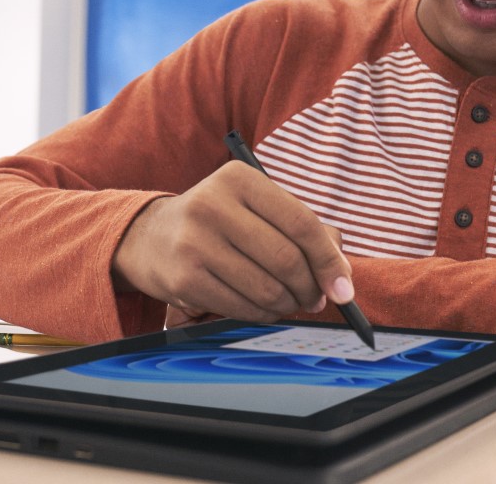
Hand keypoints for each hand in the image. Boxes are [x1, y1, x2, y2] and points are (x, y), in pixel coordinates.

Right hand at [113, 162, 352, 323]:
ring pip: (266, 288)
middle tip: (316, 299)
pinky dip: (262, 314)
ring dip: (288, 305)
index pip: (301, 222)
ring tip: (289, 303)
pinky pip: (242, 307)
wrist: (150, 236)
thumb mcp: (253, 206)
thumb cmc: (219, 222)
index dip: (329, 260)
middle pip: (286, 259)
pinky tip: (264, 308)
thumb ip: (298, 230)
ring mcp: (195, 242)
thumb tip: (341, 277)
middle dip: (310, 288)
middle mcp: (213, 205)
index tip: (345, 288)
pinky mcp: (184, 278)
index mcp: (239, 179)